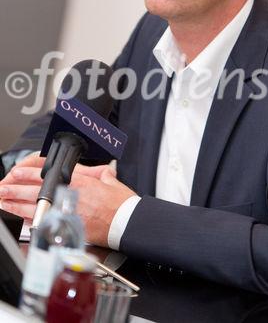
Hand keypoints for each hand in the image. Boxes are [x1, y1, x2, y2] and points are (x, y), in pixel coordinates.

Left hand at [0, 153, 135, 245]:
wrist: (126, 221)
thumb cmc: (120, 203)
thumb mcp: (111, 180)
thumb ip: (101, 174)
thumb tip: (102, 173)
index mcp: (78, 180)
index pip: (47, 173)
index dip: (29, 172)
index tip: (17, 171)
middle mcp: (68, 194)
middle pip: (35, 189)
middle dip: (16, 188)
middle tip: (3, 186)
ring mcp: (65, 211)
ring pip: (34, 206)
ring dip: (16, 203)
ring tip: (4, 200)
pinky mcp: (66, 226)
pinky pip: (42, 222)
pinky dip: (28, 219)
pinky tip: (19, 217)